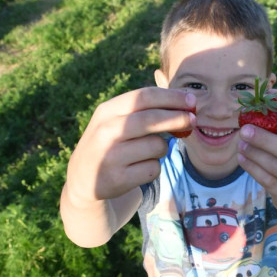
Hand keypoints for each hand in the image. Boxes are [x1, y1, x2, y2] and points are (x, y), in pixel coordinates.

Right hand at [65, 87, 196, 206]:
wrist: (83, 179)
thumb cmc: (111, 143)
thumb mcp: (117, 120)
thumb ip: (146, 109)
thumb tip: (186, 101)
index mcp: (107, 111)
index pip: (144, 97)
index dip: (171, 97)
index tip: (191, 101)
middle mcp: (106, 131)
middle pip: (152, 120)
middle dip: (178, 118)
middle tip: (193, 120)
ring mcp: (110, 156)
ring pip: (157, 146)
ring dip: (162, 149)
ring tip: (147, 152)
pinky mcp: (118, 179)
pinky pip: (153, 169)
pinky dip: (154, 168)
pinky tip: (138, 169)